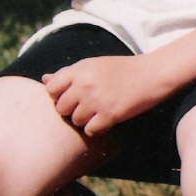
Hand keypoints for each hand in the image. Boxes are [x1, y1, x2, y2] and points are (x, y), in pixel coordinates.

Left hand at [42, 54, 170, 135]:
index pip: (51, 88)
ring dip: (85, 119)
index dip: (59, 95)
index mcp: (80, 69)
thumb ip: (69, 73)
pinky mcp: (109, 114)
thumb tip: (44, 79)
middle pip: (61, 108)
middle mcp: (85, 84)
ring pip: (75, 121)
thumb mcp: (94, 64)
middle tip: (88, 104)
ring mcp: (96, 100)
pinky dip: (98, 128)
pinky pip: (90, 131)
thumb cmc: (122, 68)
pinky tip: (107, 118)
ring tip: (100, 109)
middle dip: (72, 109)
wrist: (151, 74)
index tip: (71, 95)